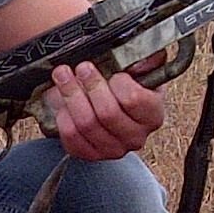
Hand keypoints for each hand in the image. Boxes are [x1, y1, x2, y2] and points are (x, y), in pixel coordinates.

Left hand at [48, 56, 165, 160]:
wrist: (113, 103)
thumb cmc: (127, 85)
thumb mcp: (142, 68)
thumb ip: (146, 59)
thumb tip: (143, 58)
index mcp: (152, 114)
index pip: (134, 100)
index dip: (119, 83)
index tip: (113, 72)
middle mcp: (136, 137)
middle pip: (107, 113)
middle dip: (90, 85)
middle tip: (82, 68)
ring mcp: (113, 149)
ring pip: (87, 124)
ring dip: (71, 95)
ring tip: (63, 76)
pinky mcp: (91, 154)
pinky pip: (72, 137)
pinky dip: (63, 115)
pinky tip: (61, 100)